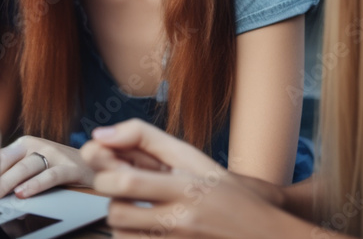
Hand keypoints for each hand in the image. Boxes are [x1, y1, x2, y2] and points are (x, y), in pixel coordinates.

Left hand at [0, 136, 94, 198]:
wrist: (95, 161)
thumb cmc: (59, 165)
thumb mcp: (34, 165)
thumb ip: (15, 175)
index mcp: (25, 144)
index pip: (1, 156)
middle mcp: (38, 145)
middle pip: (11, 162)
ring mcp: (55, 154)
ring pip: (27, 167)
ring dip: (11, 182)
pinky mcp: (70, 168)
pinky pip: (50, 176)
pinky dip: (36, 185)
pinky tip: (24, 193)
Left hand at [83, 120, 286, 237]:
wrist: (262, 232)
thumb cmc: (226, 191)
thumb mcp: (191, 157)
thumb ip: (145, 139)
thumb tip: (100, 134)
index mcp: (185, 188)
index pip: (129, 182)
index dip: (106, 173)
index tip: (106, 166)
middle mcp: (180, 220)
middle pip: (117, 212)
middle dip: (111, 197)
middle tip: (122, 188)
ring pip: (121, 234)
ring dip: (121, 219)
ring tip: (137, 208)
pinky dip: (132, 235)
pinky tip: (146, 226)